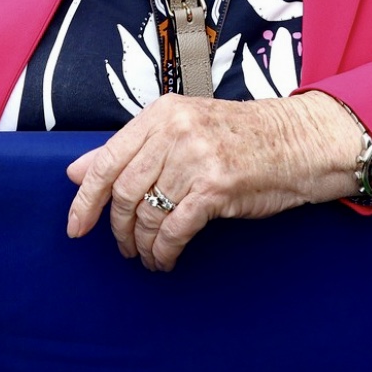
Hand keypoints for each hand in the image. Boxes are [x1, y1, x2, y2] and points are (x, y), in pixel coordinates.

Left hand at [65, 91, 358, 270]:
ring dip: (143, 244)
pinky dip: (165, 251)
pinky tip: (166, 259)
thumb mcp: (181, 129)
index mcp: (161, 113)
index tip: (75, 227)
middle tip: (124, 246)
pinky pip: (174, 230)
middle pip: (124, 192)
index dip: (84, 199)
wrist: (296, 141)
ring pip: (148, 214)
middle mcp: (174, 131)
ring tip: (149, 255)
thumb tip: (75, 171)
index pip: (106, 160)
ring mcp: (195, 158)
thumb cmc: (239, 137)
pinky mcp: (216, 187)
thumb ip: (129, 149)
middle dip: (118, 228)